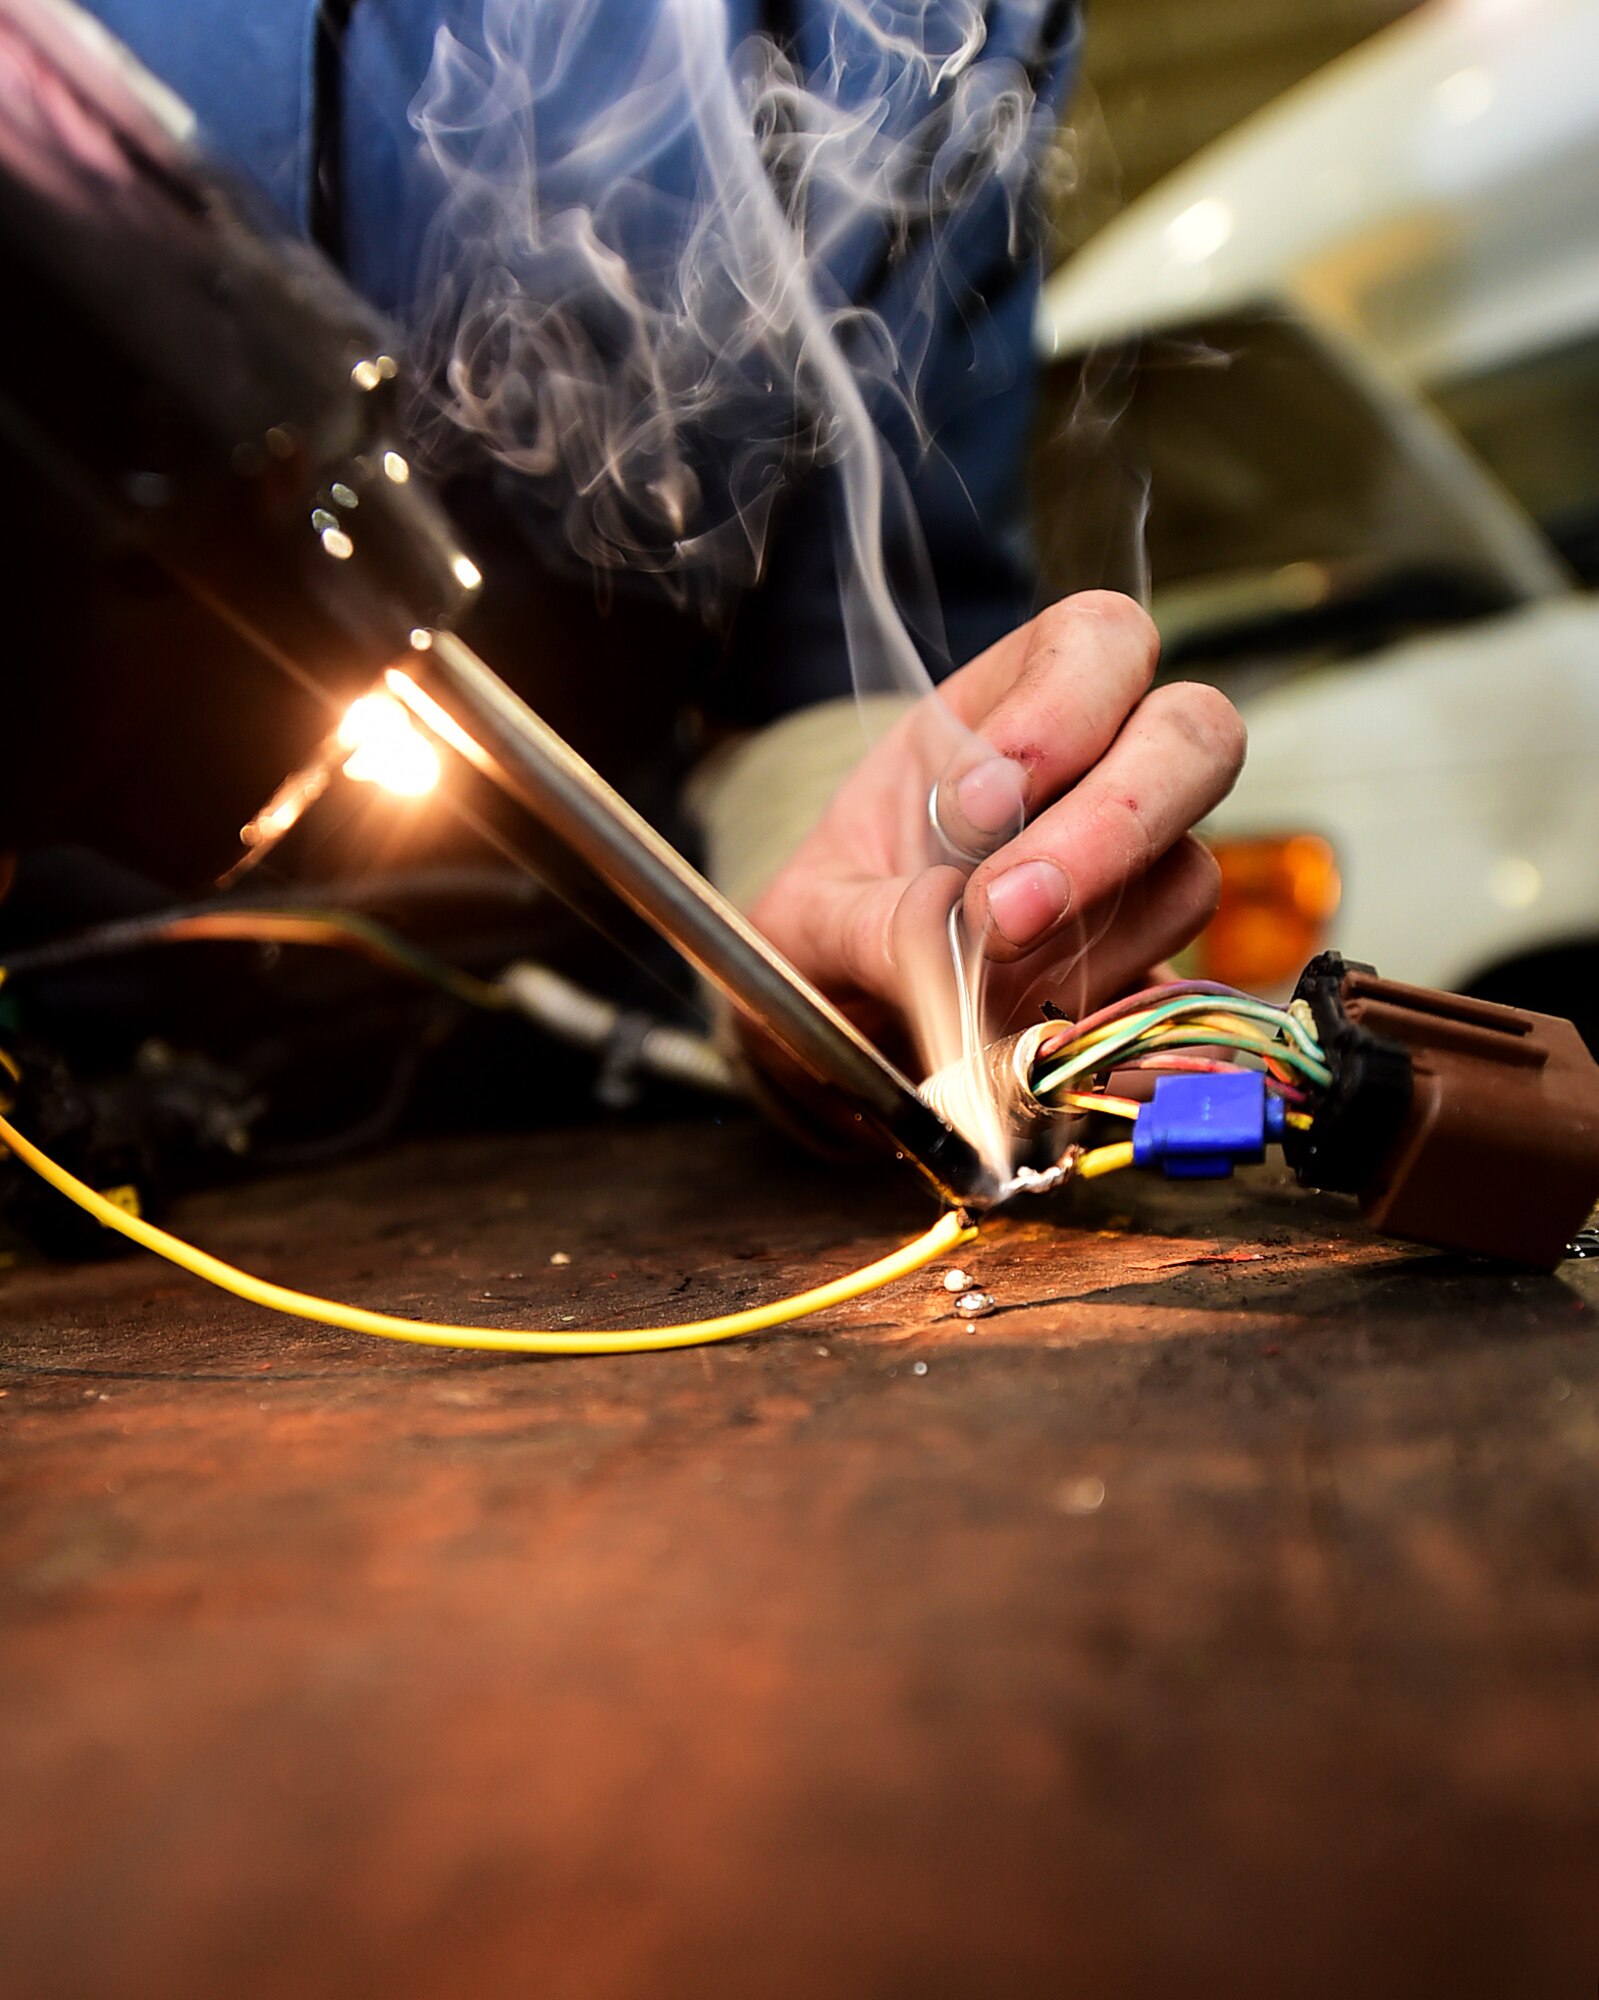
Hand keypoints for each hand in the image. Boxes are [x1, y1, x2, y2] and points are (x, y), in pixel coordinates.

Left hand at [749, 592, 1245, 1071]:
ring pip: (1188, 876)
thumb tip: (943, 918)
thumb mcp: (803, 927)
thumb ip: (860, 922)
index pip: (1097, 641)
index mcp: (1000, 713)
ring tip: (984, 982)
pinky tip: (1018, 1027)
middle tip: (1007, 911)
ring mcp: (1135, 880)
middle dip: (1112, 822)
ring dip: (1089, 936)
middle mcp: (1094, 777)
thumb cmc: (828, 947)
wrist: (847, 1040)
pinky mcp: (1145, 975)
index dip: (1060, 709)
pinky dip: (1094, 1010)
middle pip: (1196, 733)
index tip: (971, 810)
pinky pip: (1169, 987)